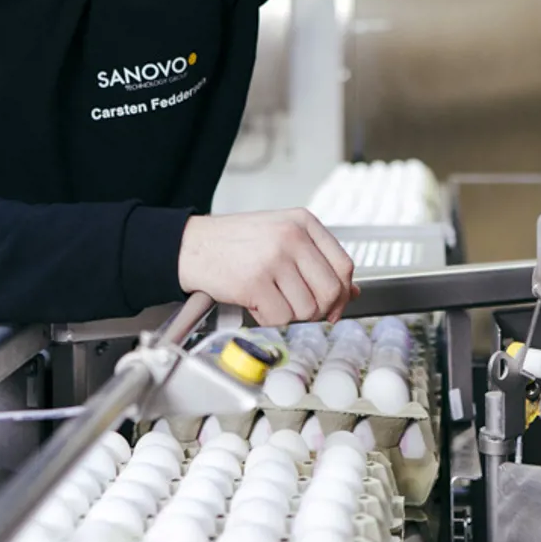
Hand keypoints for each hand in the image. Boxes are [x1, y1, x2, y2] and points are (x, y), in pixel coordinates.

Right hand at [176, 209, 358, 325]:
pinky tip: (256, 304)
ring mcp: (273, 258)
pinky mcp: (255, 282)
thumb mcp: (281, 237)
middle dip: (319, 310)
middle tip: (299, 309)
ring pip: (307, 309)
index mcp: (303, 222)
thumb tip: (350, 292)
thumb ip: (316, 260)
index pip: (343, 265)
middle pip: (330, 291)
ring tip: (270, 300)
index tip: (333, 305)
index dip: (342, 293)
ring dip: (290, 315)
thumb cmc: (234, 243)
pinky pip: (280, 318)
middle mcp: (291, 236)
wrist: (191, 245)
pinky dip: (269, 319)